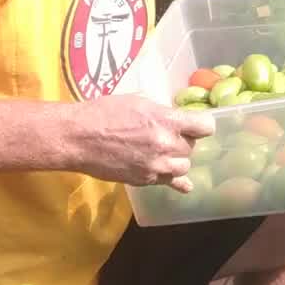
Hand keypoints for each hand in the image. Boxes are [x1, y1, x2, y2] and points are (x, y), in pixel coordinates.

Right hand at [71, 94, 215, 192]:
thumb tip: (175, 118)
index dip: (202, 124)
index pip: (205, 126)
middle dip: (184, 139)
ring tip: (164, 152)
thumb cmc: (104, 112)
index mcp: (166, 121)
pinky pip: (172, 183)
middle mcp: (165, 146)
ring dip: (178, 158)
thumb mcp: (138, 100)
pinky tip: (184, 184)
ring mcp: (156, 166)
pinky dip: (177, 181)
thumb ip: (162, 111)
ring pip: (184, 166)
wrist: (79, 138)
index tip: (196, 123)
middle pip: (192, 146)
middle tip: (168, 134)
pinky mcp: (145, 180)